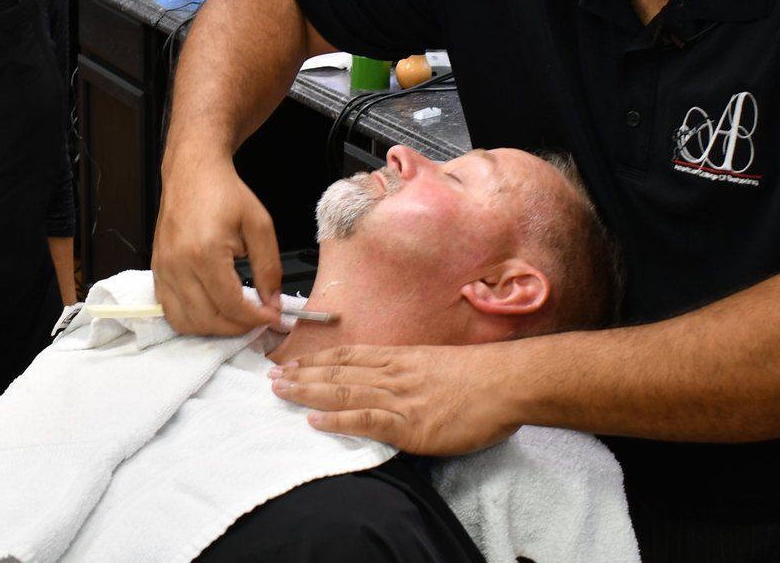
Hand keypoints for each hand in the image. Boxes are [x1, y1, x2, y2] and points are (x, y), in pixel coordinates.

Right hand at [152, 154, 280, 334]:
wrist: (193, 173)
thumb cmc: (225, 194)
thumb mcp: (260, 226)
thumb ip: (269, 268)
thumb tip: (272, 303)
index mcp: (204, 252)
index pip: (231, 304)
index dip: (256, 318)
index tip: (274, 317)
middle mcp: (178, 265)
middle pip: (208, 319)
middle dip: (239, 327)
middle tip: (259, 318)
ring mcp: (163, 270)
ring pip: (186, 323)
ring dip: (215, 329)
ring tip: (237, 317)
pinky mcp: (157, 272)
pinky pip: (170, 312)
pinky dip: (193, 320)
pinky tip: (213, 310)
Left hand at [270, 343, 522, 454]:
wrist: (507, 382)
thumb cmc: (481, 375)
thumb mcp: (438, 363)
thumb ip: (412, 370)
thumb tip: (396, 378)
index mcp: (401, 358)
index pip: (349, 356)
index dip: (318, 360)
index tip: (294, 361)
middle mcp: (393, 373)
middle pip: (338, 372)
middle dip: (303, 374)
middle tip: (272, 377)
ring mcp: (399, 398)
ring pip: (343, 392)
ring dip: (308, 392)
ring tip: (281, 393)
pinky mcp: (409, 424)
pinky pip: (365, 420)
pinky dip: (337, 420)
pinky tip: (315, 421)